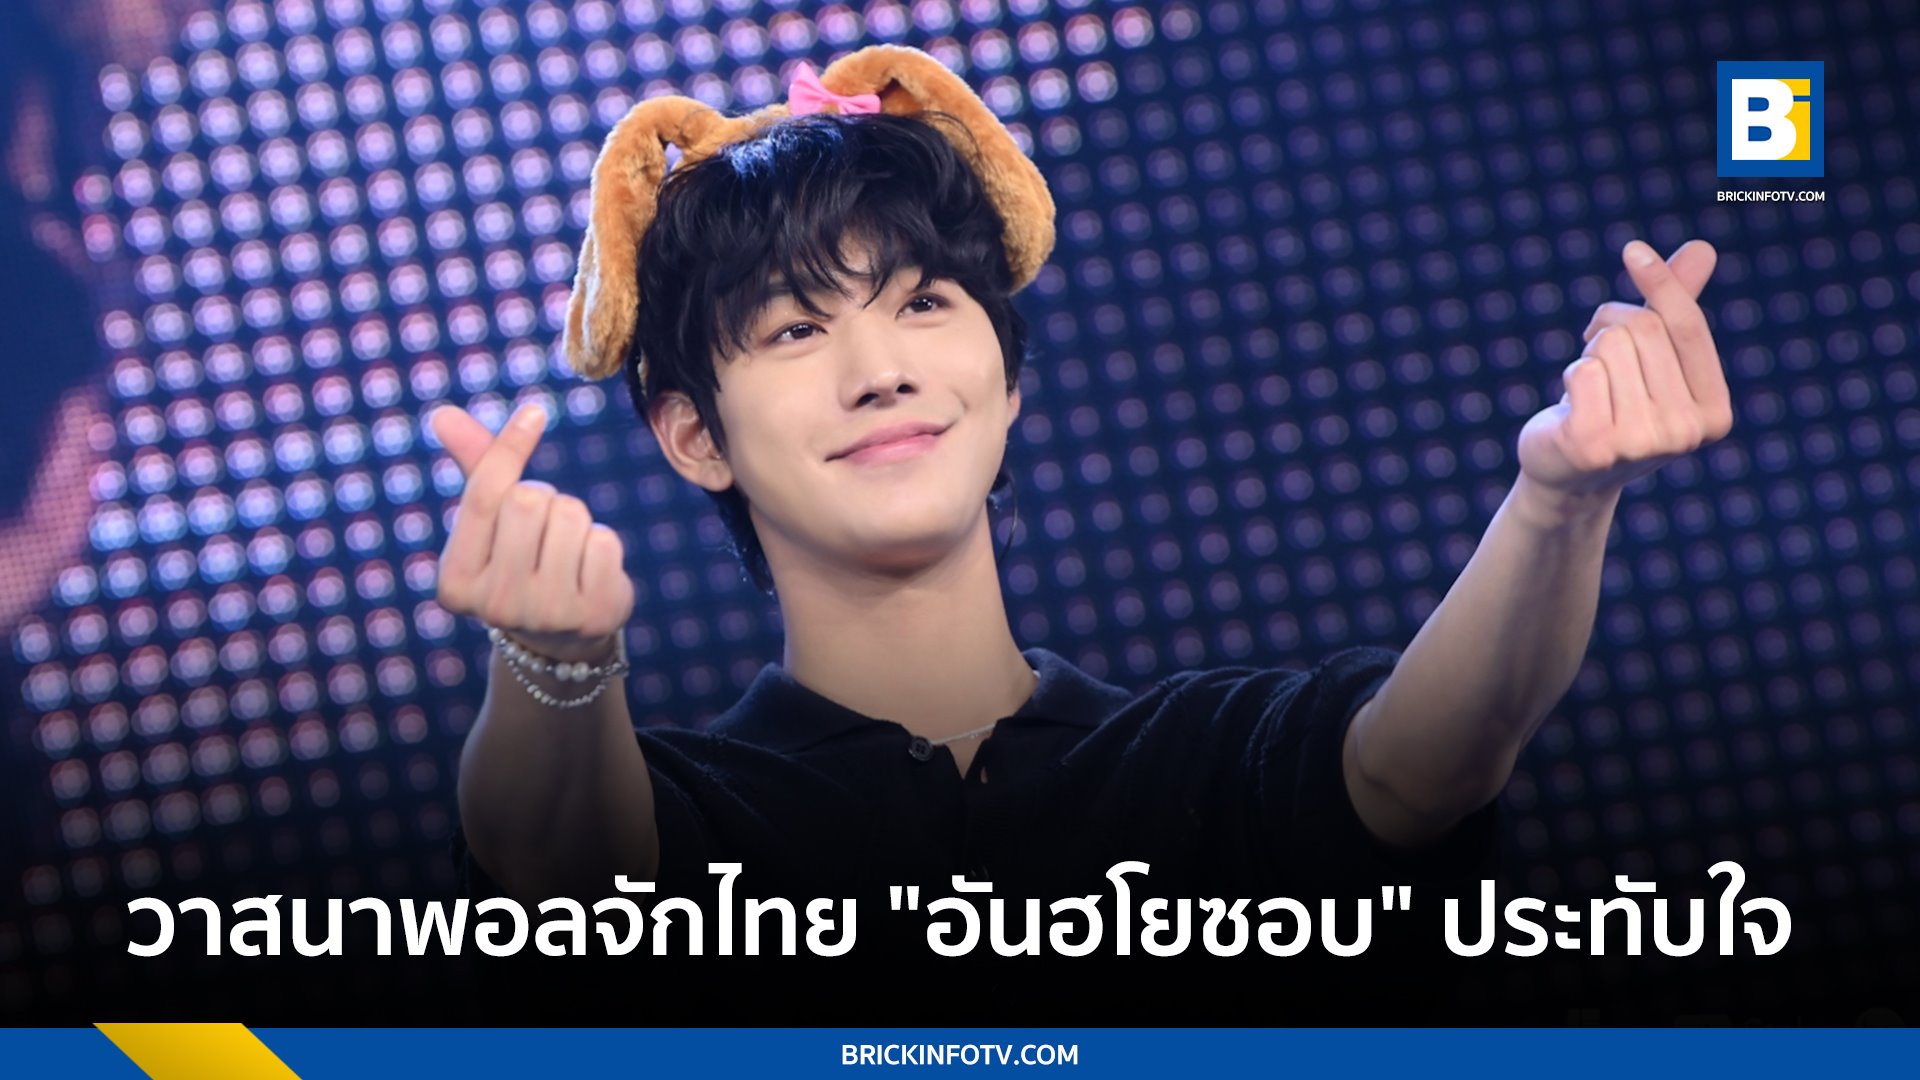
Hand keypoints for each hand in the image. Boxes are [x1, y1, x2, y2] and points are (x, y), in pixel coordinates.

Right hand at [430, 403, 634, 663]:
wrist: (562, 638)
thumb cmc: (520, 563)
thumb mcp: (491, 524)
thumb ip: (474, 469)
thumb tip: (443, 414)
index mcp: (455, 581)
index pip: (484, 495)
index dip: (509, 446)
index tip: (535, 410)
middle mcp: (495, 604)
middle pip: (531, 499)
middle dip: (544, 499)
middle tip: (541, 531)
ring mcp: (546, 614)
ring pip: (571, 515)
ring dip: (574, 521)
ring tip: (564, 553)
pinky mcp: (593, 616)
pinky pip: (604, 541)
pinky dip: (601, 544)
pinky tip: (589, 571)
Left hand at [1515, 239, 1735, 508]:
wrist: (1569, 477)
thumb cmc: (1615, 409)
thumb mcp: (1654, 362)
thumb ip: (1676, 310)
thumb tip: (1703, 248)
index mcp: (1714, 412)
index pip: (1689, 328)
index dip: (1661, 284)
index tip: (1632, 250)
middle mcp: (1686, 432)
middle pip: (1644, 329)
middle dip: (1611, 325)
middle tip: (1596, 351)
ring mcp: (1642, 443)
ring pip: (1611, 345)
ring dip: (1590, 354)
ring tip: (1589, 387)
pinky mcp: (1596, 446)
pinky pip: (1583, 370)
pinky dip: (1571, 375)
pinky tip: (1571, 407)